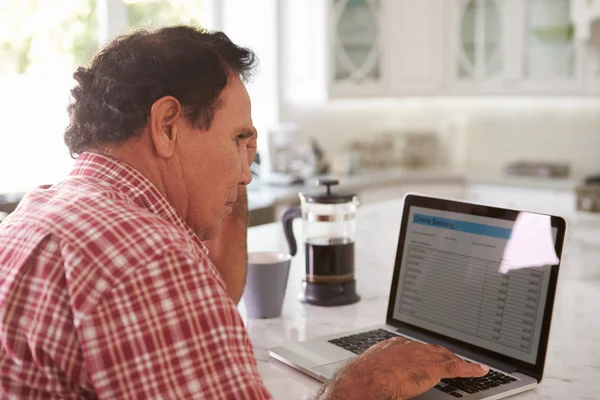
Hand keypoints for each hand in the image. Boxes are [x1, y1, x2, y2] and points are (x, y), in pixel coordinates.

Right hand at [320, 336, 487, 399]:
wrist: (367, 379)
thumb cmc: (363, 377)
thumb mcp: (372, 368)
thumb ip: (381, 368)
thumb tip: (379, 378)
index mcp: (395, 344)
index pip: (415, 346)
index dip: (424, 352)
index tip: (427, 357)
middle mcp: (410, 346)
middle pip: (432, 349)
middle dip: (443, 354)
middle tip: (451, 359)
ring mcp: (423, 356)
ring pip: (446, 356)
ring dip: (456, 360)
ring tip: (465, 365)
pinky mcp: (434, 369)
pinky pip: (457, 367)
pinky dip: (471, 369)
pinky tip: (480, 371)